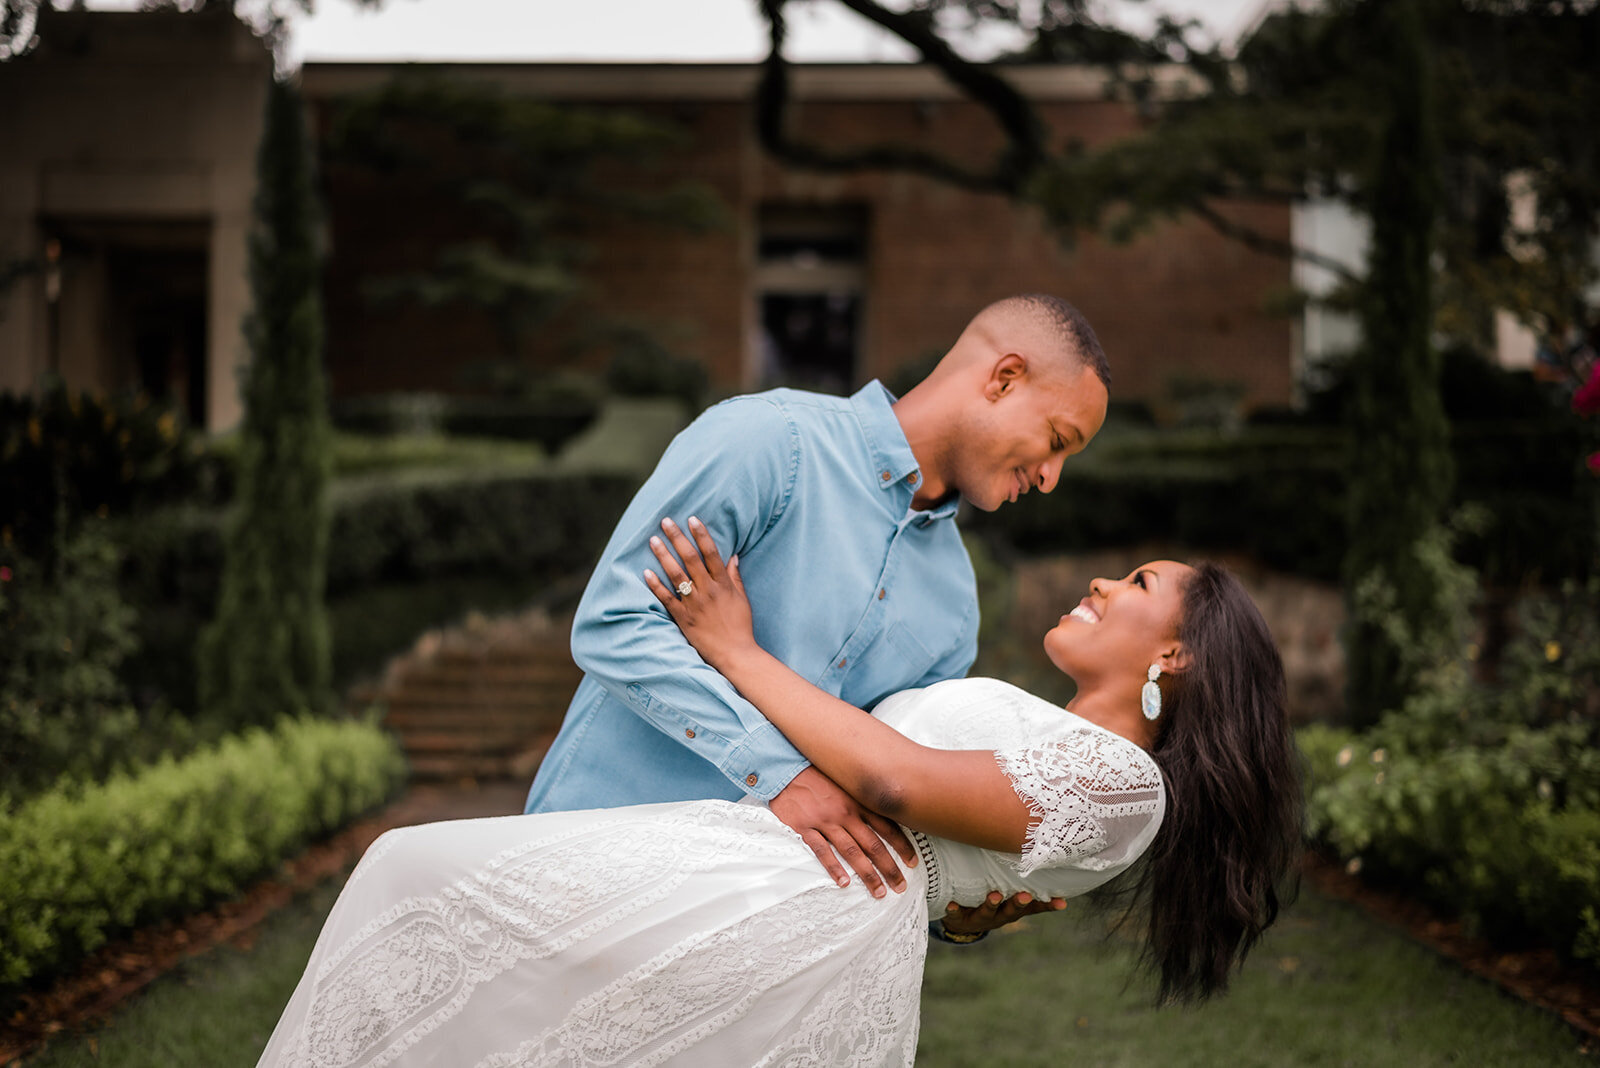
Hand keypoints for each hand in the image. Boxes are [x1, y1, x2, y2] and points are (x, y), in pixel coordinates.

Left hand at [643, 516, 757, 672]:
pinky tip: (646, 572)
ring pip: (676, 575)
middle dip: (677, 538)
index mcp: (723, 584)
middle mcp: (707, 591)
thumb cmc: (740, 626)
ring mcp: (694, 604)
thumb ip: (735, 577)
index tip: (692, 519)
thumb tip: (733, 556)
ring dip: (663, 555)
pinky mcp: (683, 618)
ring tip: (653, 540)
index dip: (701, 534)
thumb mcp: (742, 599)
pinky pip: (666, 599)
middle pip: (690, 558)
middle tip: (665, 521)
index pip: (711, 553)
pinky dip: (655, 585)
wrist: (735, 653)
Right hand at [770, 766, 918, 899]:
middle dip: (890, 867)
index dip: (902, 845)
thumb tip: (888, 809)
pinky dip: (834, 868)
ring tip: (879, 892)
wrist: (787, 767)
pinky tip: (844, 883)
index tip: (913, 862)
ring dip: (867, 873)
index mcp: (858, 801)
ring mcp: (826, 820)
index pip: (887, 826)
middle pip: (873, 844)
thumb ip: (864, 797)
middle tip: (901, 886)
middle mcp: (846, 812)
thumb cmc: (819, 774)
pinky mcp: (805, 827)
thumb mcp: (847, 781)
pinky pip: (822, 850)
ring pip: (852, 851)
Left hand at [940, 891, 1065, 937]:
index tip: (1062, 902)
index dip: (1048, 906)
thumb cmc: (991, 901)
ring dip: (991, 904)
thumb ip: (1021, 880)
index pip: (1034, 908)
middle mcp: (999, 915)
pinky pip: (957, 915)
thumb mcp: (1008, 895)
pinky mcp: (961, 918)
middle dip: (1018, 903)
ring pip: (988, 912)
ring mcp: (981, 918)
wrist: (961, 923)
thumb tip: (1043, 856)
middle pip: (1011, 911)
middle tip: (1025, 895)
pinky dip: (955, 910)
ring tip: (994, 896)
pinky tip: (952, 905)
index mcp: (1012, 908)